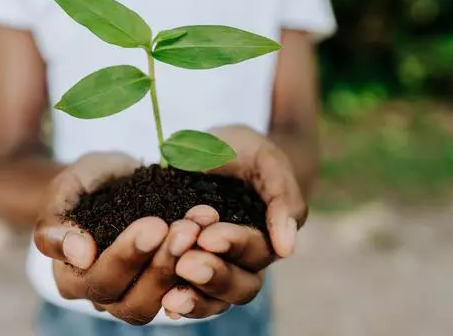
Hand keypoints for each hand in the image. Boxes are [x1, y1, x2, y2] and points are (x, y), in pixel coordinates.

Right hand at [34, 153, 203, 324]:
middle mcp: (103, 295)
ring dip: (183, 268)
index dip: (127, 256)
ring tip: (198, 232)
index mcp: (70, 276)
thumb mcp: (68, 187)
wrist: (115, 178)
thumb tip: (79, 254)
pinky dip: (202, 269)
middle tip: (185, 229)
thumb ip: (58, 220)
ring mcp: (135, 295)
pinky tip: (214, 238)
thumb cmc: (87, 182)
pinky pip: (186, 292)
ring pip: (160, 302)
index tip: (154, 224)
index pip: (98, 280)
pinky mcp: (166, 286)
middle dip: (161, 265)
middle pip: (131, 302)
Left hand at [162, 126, 308, 318]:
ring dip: (196, 297)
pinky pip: (191, 297)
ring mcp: (218, 267)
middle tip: (187, 263)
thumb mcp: (265, 159)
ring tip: (171, 292)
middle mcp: (246, 259)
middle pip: (241, 285)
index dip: (235, 245)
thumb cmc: (242, 151)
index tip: (208, 235)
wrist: (209, 149)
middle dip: (214, 274)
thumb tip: (287, 249)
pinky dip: (181, 302)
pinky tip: (164, 301)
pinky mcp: (189, 269)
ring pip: (217, 300)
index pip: (258, 251)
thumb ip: (281, 196)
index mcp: (268, 235)